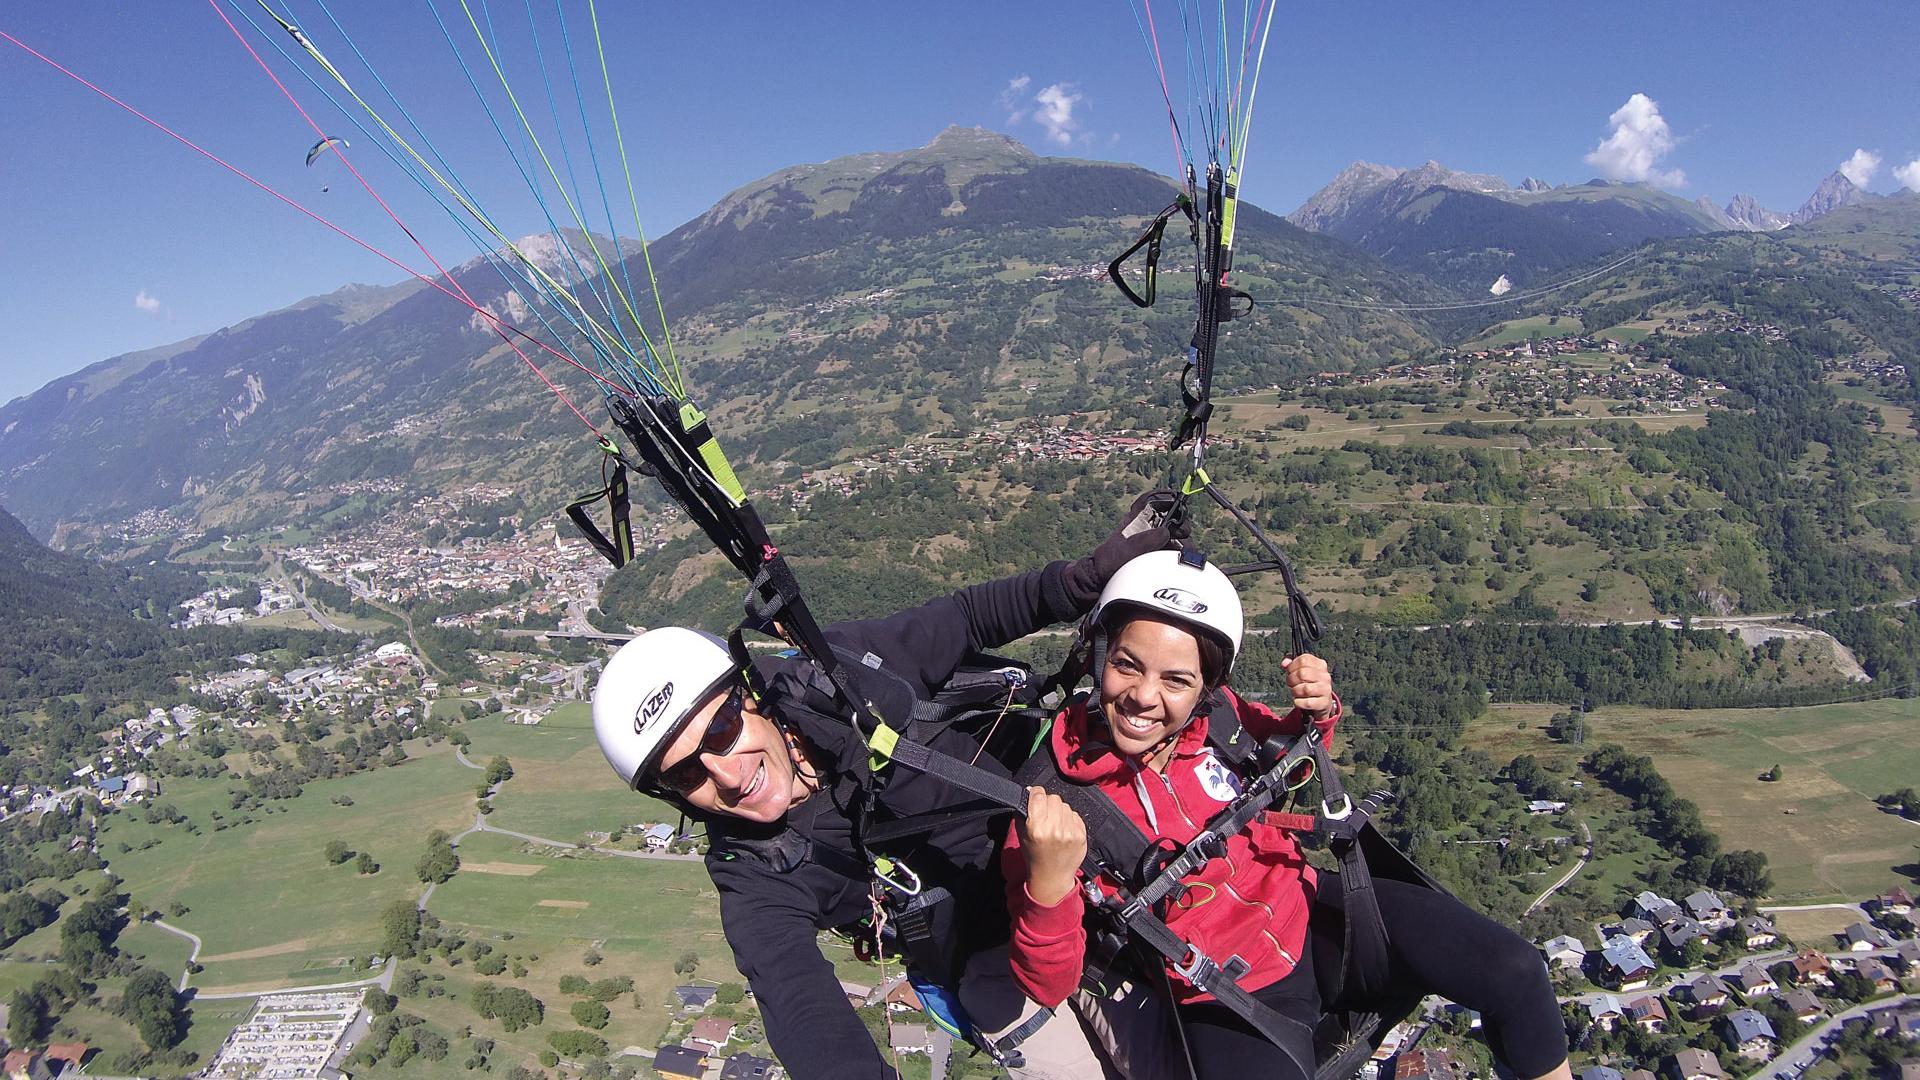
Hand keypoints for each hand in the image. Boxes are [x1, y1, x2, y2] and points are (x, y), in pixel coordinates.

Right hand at [1017, 787, 1087, 906]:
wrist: (1051, 877)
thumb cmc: (1034, 856)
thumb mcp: (1022, 835)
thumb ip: (1023, 813)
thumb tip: (1029, 792)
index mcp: (1036, 829)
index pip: (1039, 795)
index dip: (1035, 794)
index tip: (1035, 796)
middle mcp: (1054, 829)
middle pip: (1053, 798)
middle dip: (1048, 803)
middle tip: (1045, 814)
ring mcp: (1070, 832)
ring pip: (1065, 806)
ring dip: (1059, 812)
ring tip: (1055, 824)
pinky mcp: (1081, 835)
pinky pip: (1075, 815)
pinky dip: (1069, 820)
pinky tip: (1064, 830)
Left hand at [1063, 490, 1185, 607]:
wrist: (1101, 580)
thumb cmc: (1109, 561)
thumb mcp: (1127, 549)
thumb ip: (1146, 540)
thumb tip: (1166, 532)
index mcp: (1135, 519)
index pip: (1151, 500)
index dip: (1164, 496)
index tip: (1175, 497)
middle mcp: (1146, 527)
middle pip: (1169, 517)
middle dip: (1179, 522)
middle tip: (1182, 531)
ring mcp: (1152, 540)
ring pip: (1174, 533)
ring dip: (1182, 539)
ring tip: (1181, 548)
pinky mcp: (1157, 554)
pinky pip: (1174, 549)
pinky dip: (1180, 552)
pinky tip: (1180, 557)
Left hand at [1282, 653, 1334, 719]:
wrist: (1322, 700)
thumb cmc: (1310, 683)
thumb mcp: (1303, 670)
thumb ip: (1292, 665)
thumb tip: (1284, 664)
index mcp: (1320, 665)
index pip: (1303, 660)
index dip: (1292, 667)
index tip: (1290, 672)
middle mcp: (1324, 676)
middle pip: (1303, 674)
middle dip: (1292, 680)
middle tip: (1291, 684)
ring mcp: (1325, 689)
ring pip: (1306, 689)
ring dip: (1295, 692)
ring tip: (1296, 692)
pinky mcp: (1324, 702)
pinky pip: (1307, 702)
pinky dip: (1298, 702)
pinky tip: (1299, 700)